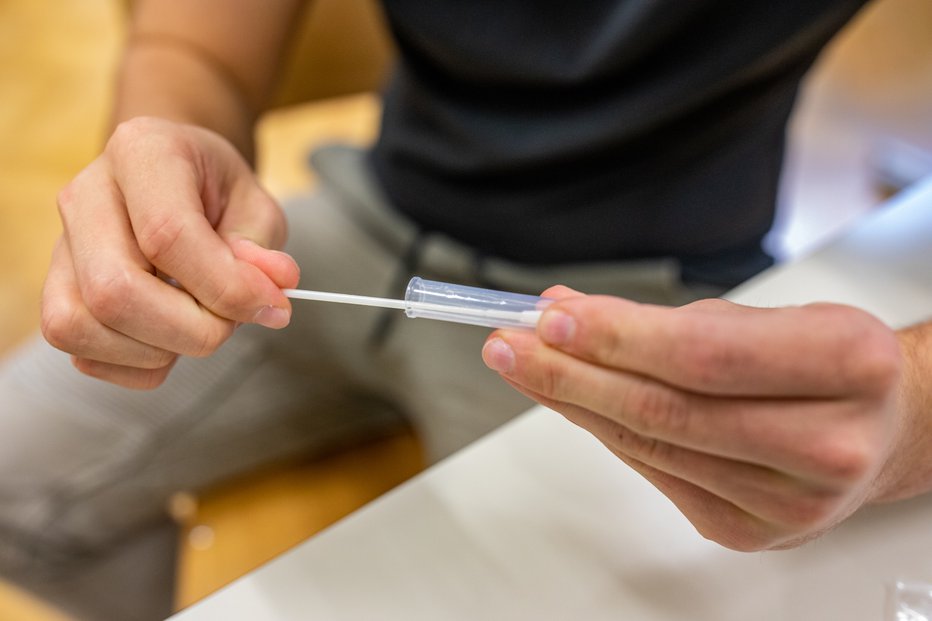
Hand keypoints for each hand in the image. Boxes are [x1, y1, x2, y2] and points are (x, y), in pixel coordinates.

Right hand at [41, 117, 298, 388]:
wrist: (176, 179)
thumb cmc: (216, 191)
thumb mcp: (256, 205)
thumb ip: (262, 249)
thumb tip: (269, 294)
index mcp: (141, 153)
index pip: (168, 235)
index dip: (225, 286)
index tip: (272, 306)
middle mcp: (85, 197)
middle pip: (114, 290)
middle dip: (190, 329)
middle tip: (231, 321)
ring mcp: (61, 248)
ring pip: (83, 328)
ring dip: (159, 351)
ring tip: (199, 326)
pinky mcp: (56, 294)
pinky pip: (84, 355)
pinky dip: (139, 366)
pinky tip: (172, 338)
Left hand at [482, 287, 902, 550]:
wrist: (879, 429)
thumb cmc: (825, 366)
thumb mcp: (764, 316)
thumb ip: (663, 317)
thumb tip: (567, 311)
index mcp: (847, 365)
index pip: (704, 354)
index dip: (618, 338)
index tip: (553, 318)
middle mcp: (828, 442)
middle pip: (667, 408)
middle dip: (573, 373)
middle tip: (514, 346)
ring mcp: (790, 500)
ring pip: (653, 445)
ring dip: (576, 403)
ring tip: (529, 368)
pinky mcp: (753, 532)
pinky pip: (657, 474)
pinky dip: (609, 435)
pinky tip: (578, 405)